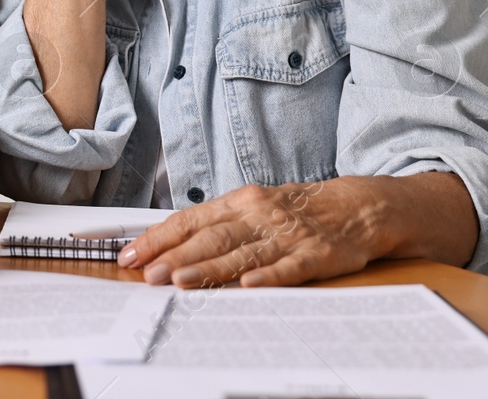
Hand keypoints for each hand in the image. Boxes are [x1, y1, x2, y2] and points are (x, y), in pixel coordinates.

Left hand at [117, 180, 374, 288]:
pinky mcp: (315, 254)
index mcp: (238, 202)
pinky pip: (289, 266)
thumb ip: (214, 226)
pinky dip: (269, 275)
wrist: (356, 206)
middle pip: (211, 237)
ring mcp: (286, 234)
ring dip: (210, 268)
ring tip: (181, 281)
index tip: (131, 255)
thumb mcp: (251, 208)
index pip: (190, 220)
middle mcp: (258, 215)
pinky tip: (249, 284)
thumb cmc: (294, 210)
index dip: (159, 238)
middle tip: (148, 274)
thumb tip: (166, 245)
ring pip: (242, 252)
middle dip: (175, 256)